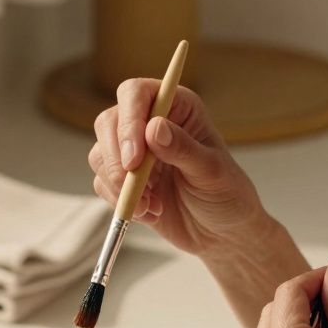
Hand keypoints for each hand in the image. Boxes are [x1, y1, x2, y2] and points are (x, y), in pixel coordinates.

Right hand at [88, 78, 269, 256]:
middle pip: (109, 122)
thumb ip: (184, 149)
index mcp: (177, 107)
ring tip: (151, 206)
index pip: (136, 93)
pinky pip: (102, 183)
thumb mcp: (212, 173)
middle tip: (133, 185)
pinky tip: (150, 212)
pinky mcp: (124, 180)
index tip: (135, 158)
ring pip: (101, 154)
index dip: (129, 121)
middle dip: (116, 157)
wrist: (220, 234)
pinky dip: (120, 201)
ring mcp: (134, 152)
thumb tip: (153, 129)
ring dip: (119, 185)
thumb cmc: (227, 196)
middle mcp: (150, 123)